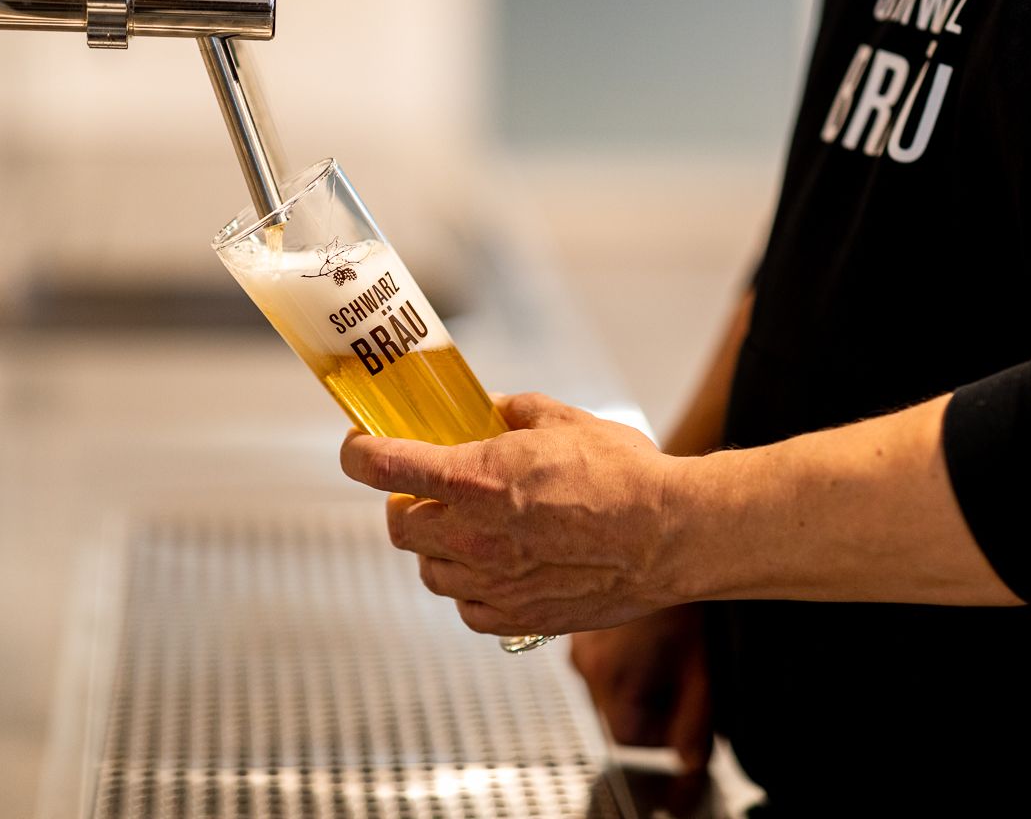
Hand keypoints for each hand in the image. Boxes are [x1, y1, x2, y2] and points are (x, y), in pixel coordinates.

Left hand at [339, 393, 688, 636]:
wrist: (670, 536)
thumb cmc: (625, 477)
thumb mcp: (563, 420)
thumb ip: (512, 413)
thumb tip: (487, 410)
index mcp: (476, 480)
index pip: (384, 468)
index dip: (360, 453)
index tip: (360, 446)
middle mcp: (473, 538)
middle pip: (399, 526)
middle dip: (406, 504)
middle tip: (429, 490)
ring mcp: (493, 584)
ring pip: (429, 571)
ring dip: (437, 548)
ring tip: (470, 529)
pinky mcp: (518, 619)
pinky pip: (467, 607)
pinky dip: (471, 587)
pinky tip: (498, 567)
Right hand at [570, 605, 712, 773]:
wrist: (655, 534)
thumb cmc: (680, 592)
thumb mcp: (699, 662)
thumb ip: (695, 720)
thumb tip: (691, 761)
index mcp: (610, 678)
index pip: (629, 738)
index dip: (664, 734)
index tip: (688, 713)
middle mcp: (584, 663)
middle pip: (616, 713)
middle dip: (651, 707)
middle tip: (684, 678)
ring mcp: (576, 641)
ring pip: (607, 686)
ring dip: (637, 681)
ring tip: (669, 648)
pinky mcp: (576, 623)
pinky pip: (599, 658)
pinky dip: (623, 657)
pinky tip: (649, 631)